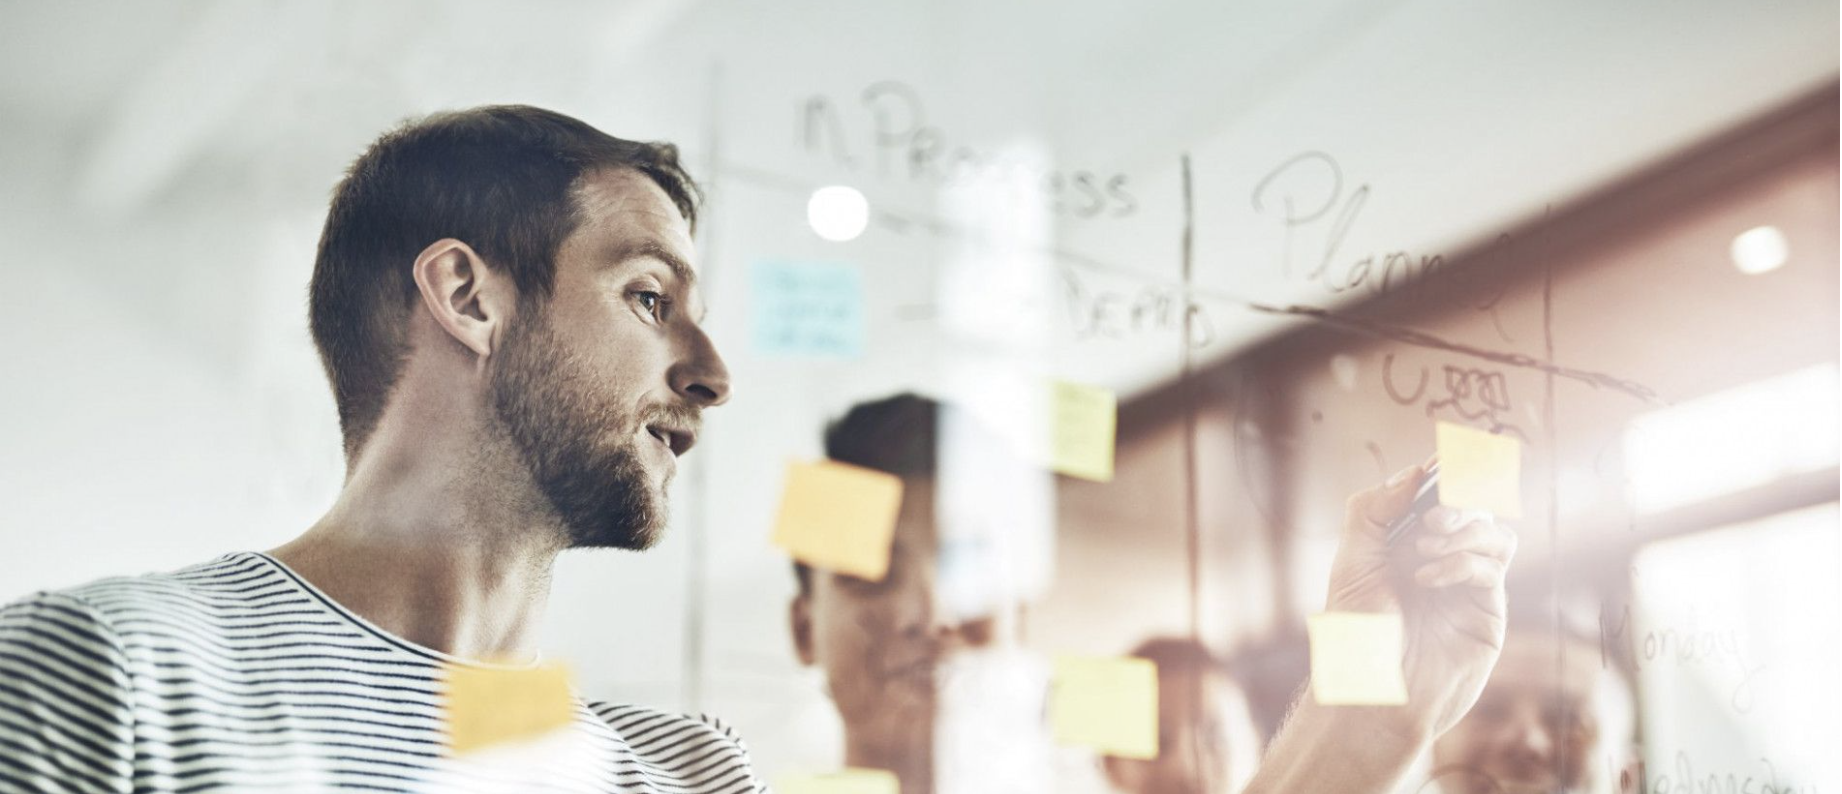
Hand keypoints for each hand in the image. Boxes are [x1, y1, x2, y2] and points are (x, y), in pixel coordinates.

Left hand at [1321, 460, 1516, 741]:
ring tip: (1425, 550)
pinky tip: (1429, 578)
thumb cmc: (1357, 633)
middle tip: (1432, 517)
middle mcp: (1441, 559)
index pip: (1437, 494)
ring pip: (1494, 533)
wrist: (1373, 691)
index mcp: (1406, 543)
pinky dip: (1464, 562)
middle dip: (1458, 500)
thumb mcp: (1352, 562)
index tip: (1441, 463)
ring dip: (1464, 530)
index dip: (1445, 474)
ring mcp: (1467, 584)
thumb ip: (1374, 511)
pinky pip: (1494, 567)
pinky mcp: (1487, 610)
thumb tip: (1414, 472)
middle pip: (1474, 506)